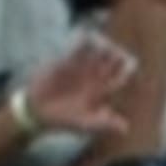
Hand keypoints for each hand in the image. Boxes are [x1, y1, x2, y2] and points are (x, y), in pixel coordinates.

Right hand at [21, 36, 135, 137]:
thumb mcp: (84, 123)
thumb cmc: (64, 119)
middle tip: (114, 53)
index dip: (127, 71)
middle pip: (113, 59)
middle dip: (115, 55)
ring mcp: (84, 67)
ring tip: (102, 43)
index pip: (123, 76)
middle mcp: (97, 76)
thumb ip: (104, 123)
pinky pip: (79, 48)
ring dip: (102, 45)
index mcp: (105, 89)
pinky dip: (83, 41)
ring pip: (99, 51)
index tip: (126, 67)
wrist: (37, 112)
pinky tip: (86, 36)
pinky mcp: (68, 61)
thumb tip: (125, 129)